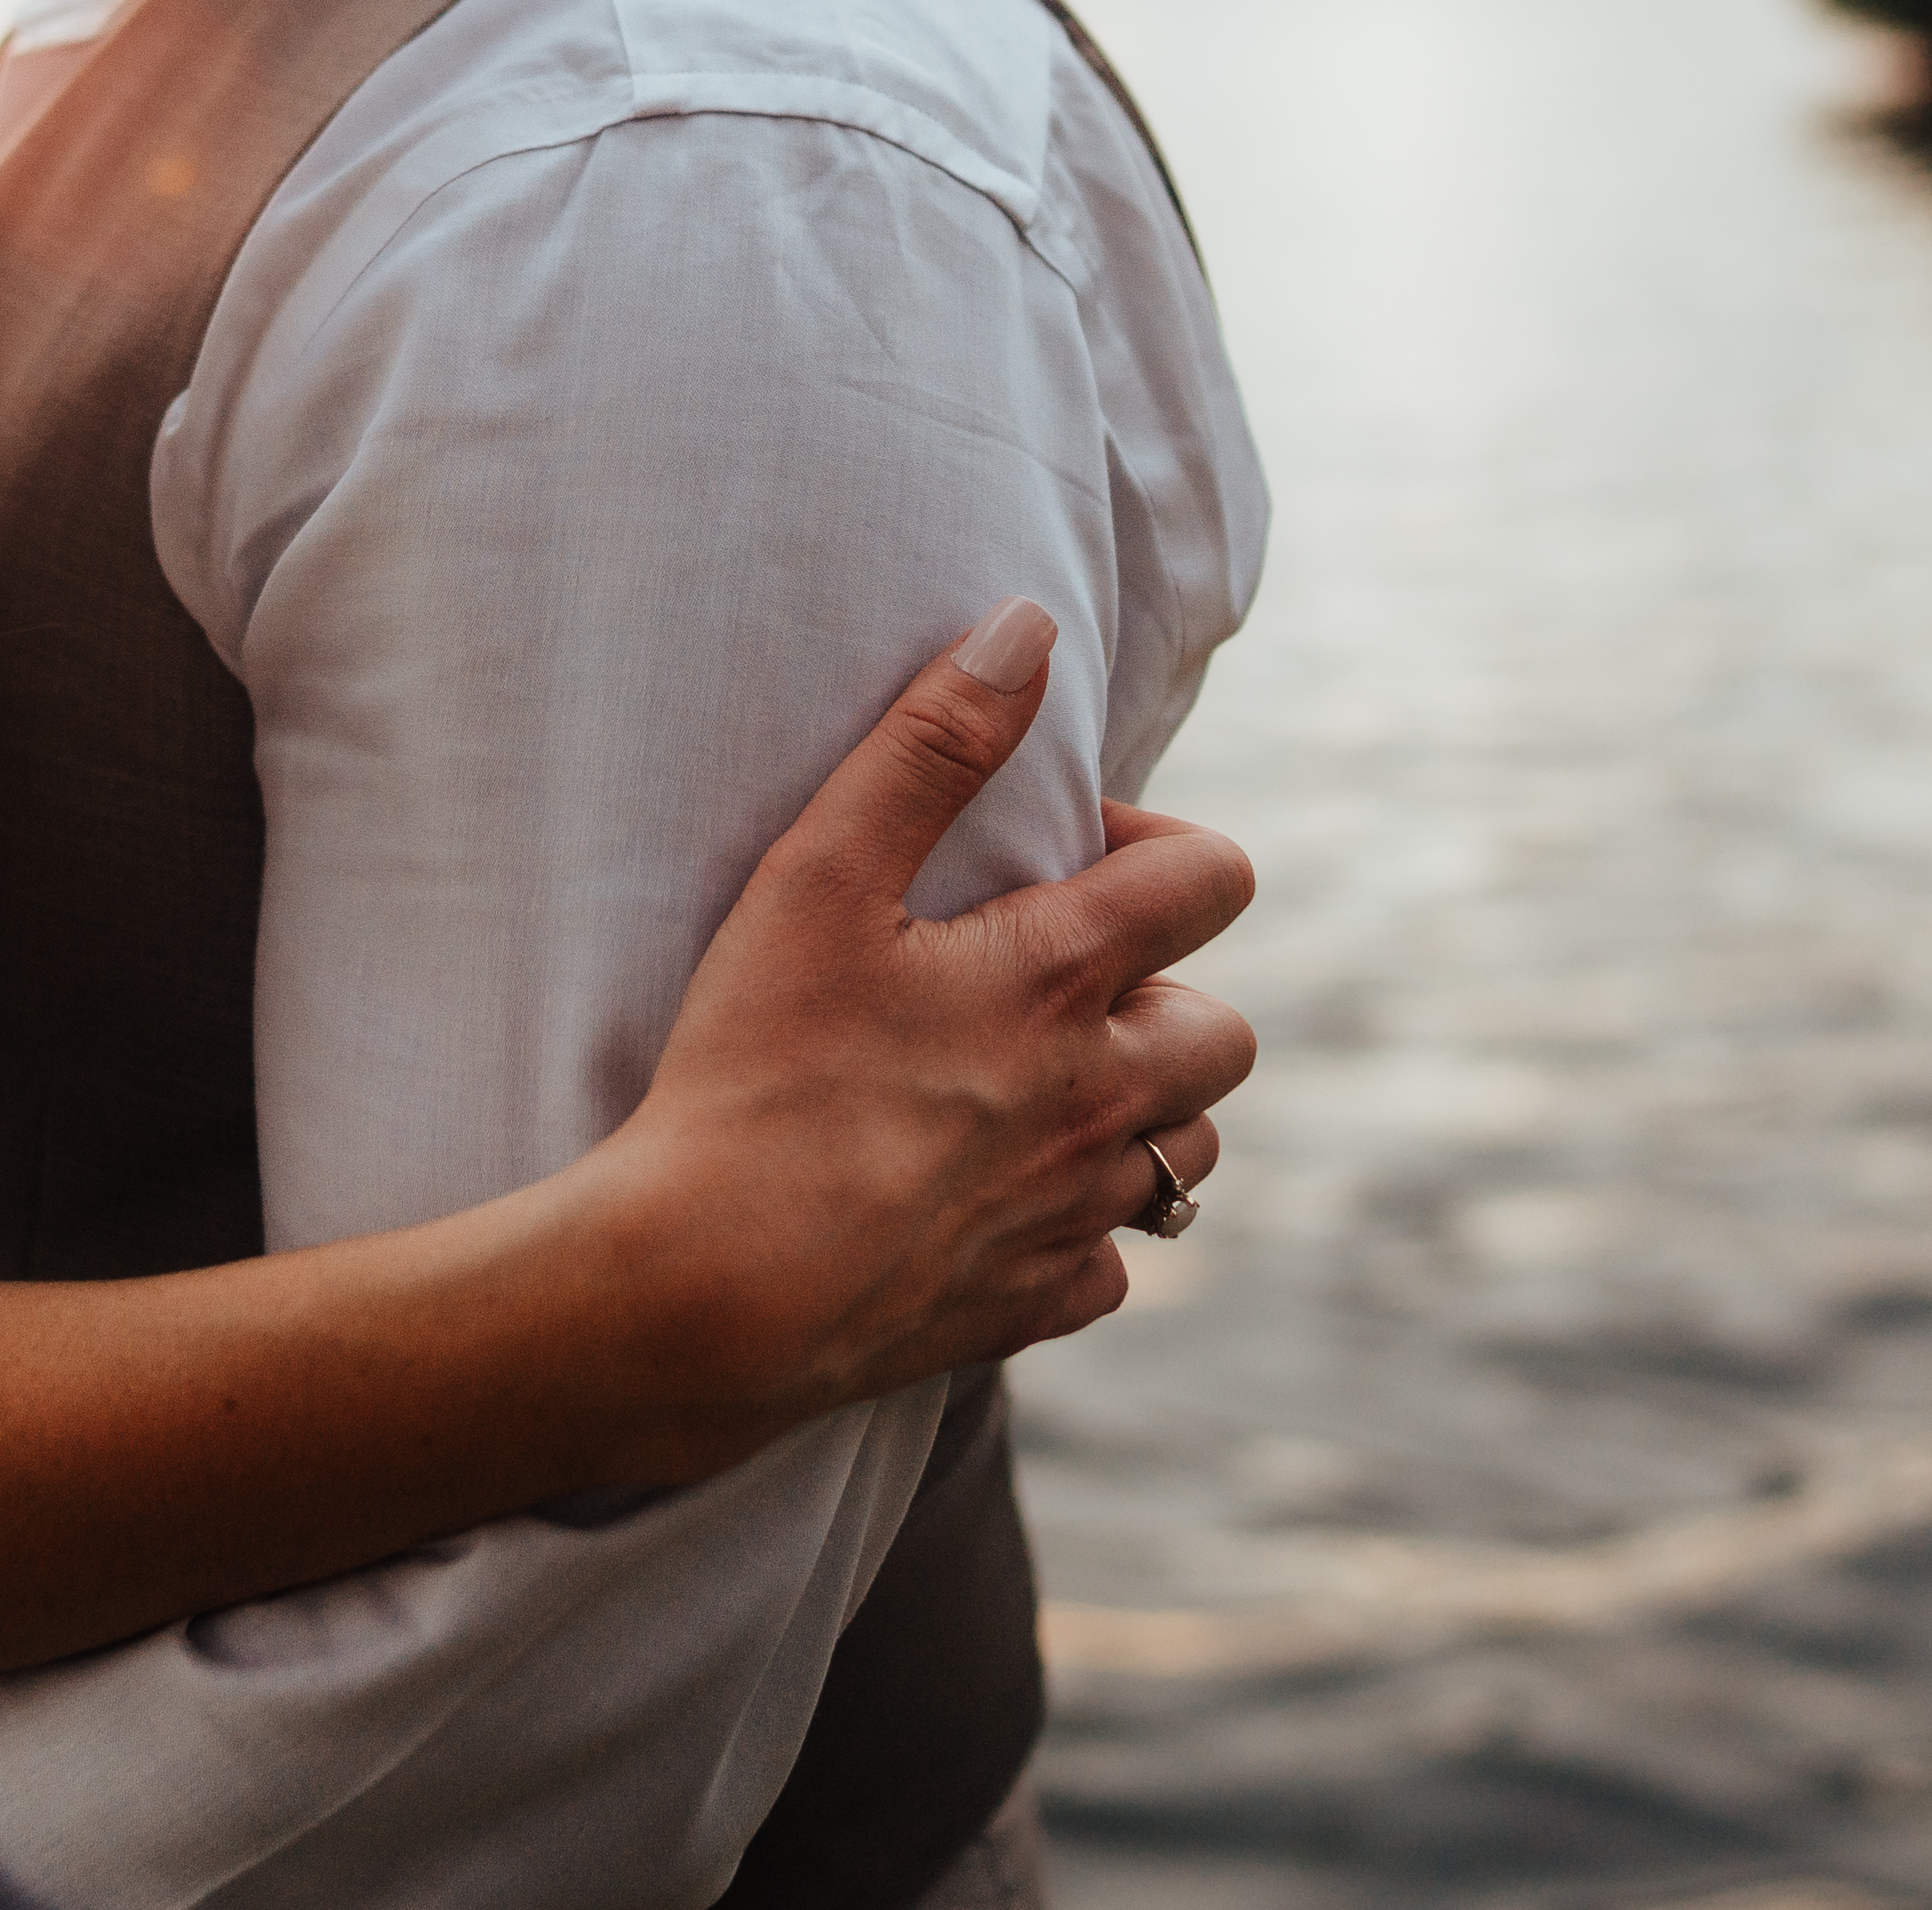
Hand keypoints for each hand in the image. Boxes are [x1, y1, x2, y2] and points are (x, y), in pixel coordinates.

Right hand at [591, 600, 1255, 1463]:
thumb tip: (1027, 626)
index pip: (1214, 879)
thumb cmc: (750, 1070)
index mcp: (1061, 981)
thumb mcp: (818, 879)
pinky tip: (988, 1201)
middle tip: (1042, 985)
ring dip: (1137, 1113)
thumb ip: (929, 746)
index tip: (1057, 861)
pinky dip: (1073, 1228)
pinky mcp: (1035, 1305)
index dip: (1156, 847)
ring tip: (1029, 1089)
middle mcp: (1101, 1101)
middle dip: (1160, 995)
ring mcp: (1075, 1214)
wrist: (705, 1287)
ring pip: (1188, 1155)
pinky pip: (1111, 1265)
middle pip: (1226, 1033)